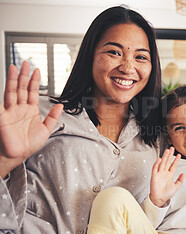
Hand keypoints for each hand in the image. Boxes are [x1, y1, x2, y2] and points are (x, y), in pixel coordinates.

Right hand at [0, 61, 62, 177]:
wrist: (18, 155)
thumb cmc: (29, 144)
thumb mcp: (46, 130)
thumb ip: (53, 117)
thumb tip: (60, 105)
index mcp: (30, 110)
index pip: (32, 92)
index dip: (35, 81)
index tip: (37, 70)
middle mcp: (20, 108)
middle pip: (21, 88)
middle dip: (23, 75)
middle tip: (25, 63)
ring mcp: (10, 111)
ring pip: (11, 91)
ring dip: (13, 79)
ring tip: (14, 67)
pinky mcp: (2, 117)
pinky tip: (2, 85)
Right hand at [149, 147, 183, 206]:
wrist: (160, 199)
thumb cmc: (166, 194)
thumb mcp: (176, 187)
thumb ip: (180, 181)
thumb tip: (183, 174)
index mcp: (169, 175)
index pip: (173, 165)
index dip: (176, 160)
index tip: (179, 155)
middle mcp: (164, 173)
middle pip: (167, 162)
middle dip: (170, 155)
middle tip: (172, 148)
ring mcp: (159, 174)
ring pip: (162, 163)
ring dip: (164, 157)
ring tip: (167, 151)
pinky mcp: (154, 176)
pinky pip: (155, 169)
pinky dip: (157, 164)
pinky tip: (160, 159)